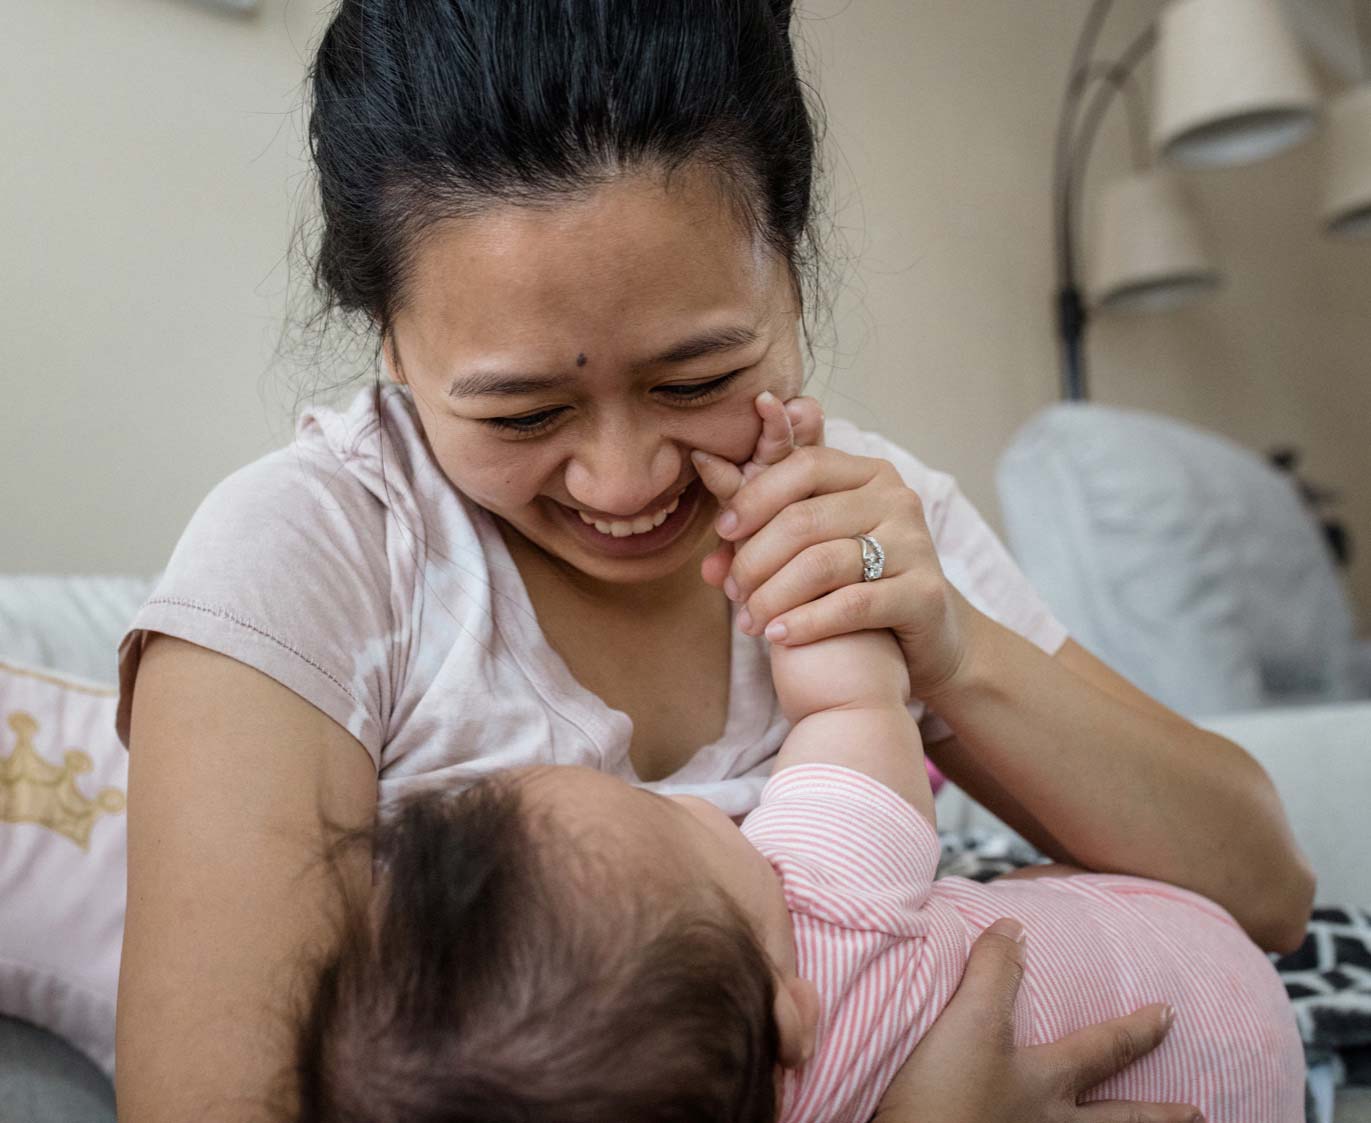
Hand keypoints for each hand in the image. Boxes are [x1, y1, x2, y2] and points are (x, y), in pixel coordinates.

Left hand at [701, 415, 971, 698]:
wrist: (929, 637)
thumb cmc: (859, 583)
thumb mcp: (818, 544)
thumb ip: (767, 527)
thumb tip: (706, 526)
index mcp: (869, 475)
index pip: (804, 466)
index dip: (755, 495)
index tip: (723, 530)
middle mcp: (897, 501)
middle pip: (805, 519)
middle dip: (755, 557)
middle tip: (731, 589)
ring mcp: (915, 546)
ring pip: (822, 563)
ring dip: (773, 596)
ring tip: (749, 621)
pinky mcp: (924, 594)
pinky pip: (852, 605)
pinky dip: (806, 622)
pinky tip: (778, 636)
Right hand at [874, 919, 1201, 1122]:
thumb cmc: (945, 1098)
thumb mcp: (968, 1022)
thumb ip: (992, 972)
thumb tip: (1015, 927)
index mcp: (1043, 1082)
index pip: (1101, 1048)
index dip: (1136, 1029)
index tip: (1169, 1014)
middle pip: (1116, 1120)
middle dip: (1158, 1114)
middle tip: (1199, 1112)